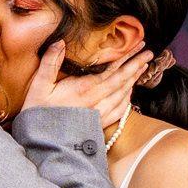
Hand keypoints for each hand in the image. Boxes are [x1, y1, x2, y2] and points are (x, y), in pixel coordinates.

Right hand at [21, 41, 154, 127]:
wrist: (44, 145)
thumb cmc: (39, 114)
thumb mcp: (38, 87)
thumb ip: (49, 63)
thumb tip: (60, 42)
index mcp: (85, 89)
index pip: (113, 70)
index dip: (127, 57)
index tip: (140, 46)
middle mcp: (97, 101)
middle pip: (122, 81)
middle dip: (136, 65)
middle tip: (149, 53)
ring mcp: (100, 114)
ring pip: (123, 94)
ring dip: (134, 80)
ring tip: (142, 68)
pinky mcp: (98, 125)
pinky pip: (119, 110)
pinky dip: (127, 99)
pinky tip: (129, 93)